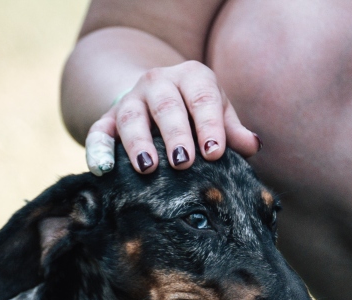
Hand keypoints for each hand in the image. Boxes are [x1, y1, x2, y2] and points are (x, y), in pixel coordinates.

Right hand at [85, 60, 260, 175]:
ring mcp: (130, 100)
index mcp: (192, 77)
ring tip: (147, 168)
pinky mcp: (107, 119)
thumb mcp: (218, 114)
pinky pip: (99, 132)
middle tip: (183, 162)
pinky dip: (98, 149)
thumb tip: (253, 146)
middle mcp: (158, 82)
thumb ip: (233, 131)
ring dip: (138, 142)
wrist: (157, 100)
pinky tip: (103, 169)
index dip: (209, 124)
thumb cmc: (198, 114)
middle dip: (175, 134)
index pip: (202, 97)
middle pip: (166, 105)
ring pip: (131, 117)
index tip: (214, 153)